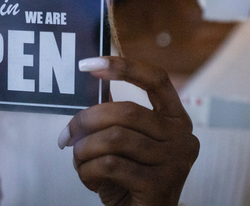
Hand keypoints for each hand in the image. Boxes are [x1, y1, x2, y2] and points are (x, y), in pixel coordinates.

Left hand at [58, 56, 199, 205]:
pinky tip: (90, 179)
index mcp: (177, 118)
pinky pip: (110, 165)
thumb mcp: (127, 143)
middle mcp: (183, 136)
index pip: (156, 79)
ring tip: (79, 160)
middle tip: (66, 135)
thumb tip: (89, 83)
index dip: (124, 66)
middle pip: (126, 110)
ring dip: (84, 149)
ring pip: (114, 138)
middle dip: (86, 120)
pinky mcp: (160, 185)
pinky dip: (88, 171)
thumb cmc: (130, 179)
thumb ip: (117, 116)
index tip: (88, 64)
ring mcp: (175, 161)